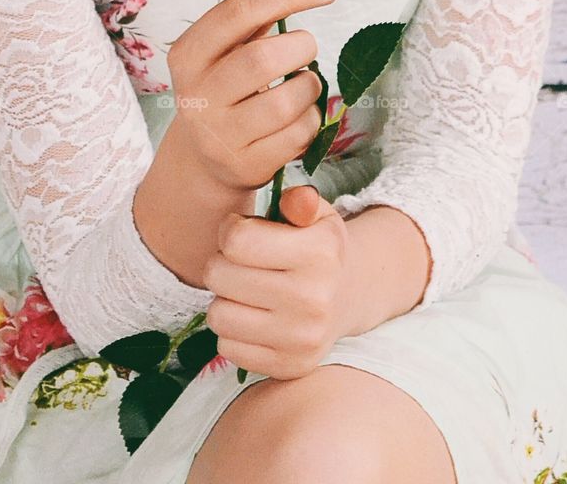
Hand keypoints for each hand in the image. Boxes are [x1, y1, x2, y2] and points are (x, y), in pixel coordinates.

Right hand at [167, 0, 334, 192]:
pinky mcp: (245, 166)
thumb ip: (257, 18)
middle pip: (263, 58)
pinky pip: (297, 135)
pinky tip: (299, 117)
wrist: (204, 161)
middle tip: (305, 50)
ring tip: (303, 85)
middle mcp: (197, 95)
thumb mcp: (227, 52)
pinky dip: (311, 120)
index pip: (238, 12)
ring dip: (309, 86)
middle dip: (301, 47)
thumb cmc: (227, 91)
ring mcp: (219, 135)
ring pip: (286, 102)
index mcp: (189, 54)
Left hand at [203, 185, 349, 380]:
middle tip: (241, 262)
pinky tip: (254, 317)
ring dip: (225, 299)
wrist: (348, 297)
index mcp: (320, 254)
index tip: (242, 231)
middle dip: (223, 263)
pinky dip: (233, 331)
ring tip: (245, 290)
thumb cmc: (320, 248)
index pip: (236, 241)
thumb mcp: (317, 215)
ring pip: (218, 316)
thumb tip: (297, 199)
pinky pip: (227, 348)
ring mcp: (301, 339)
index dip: (230, 230)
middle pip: (219, 276)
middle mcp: (314, 300)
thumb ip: (301, 201)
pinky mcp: (288, 367)